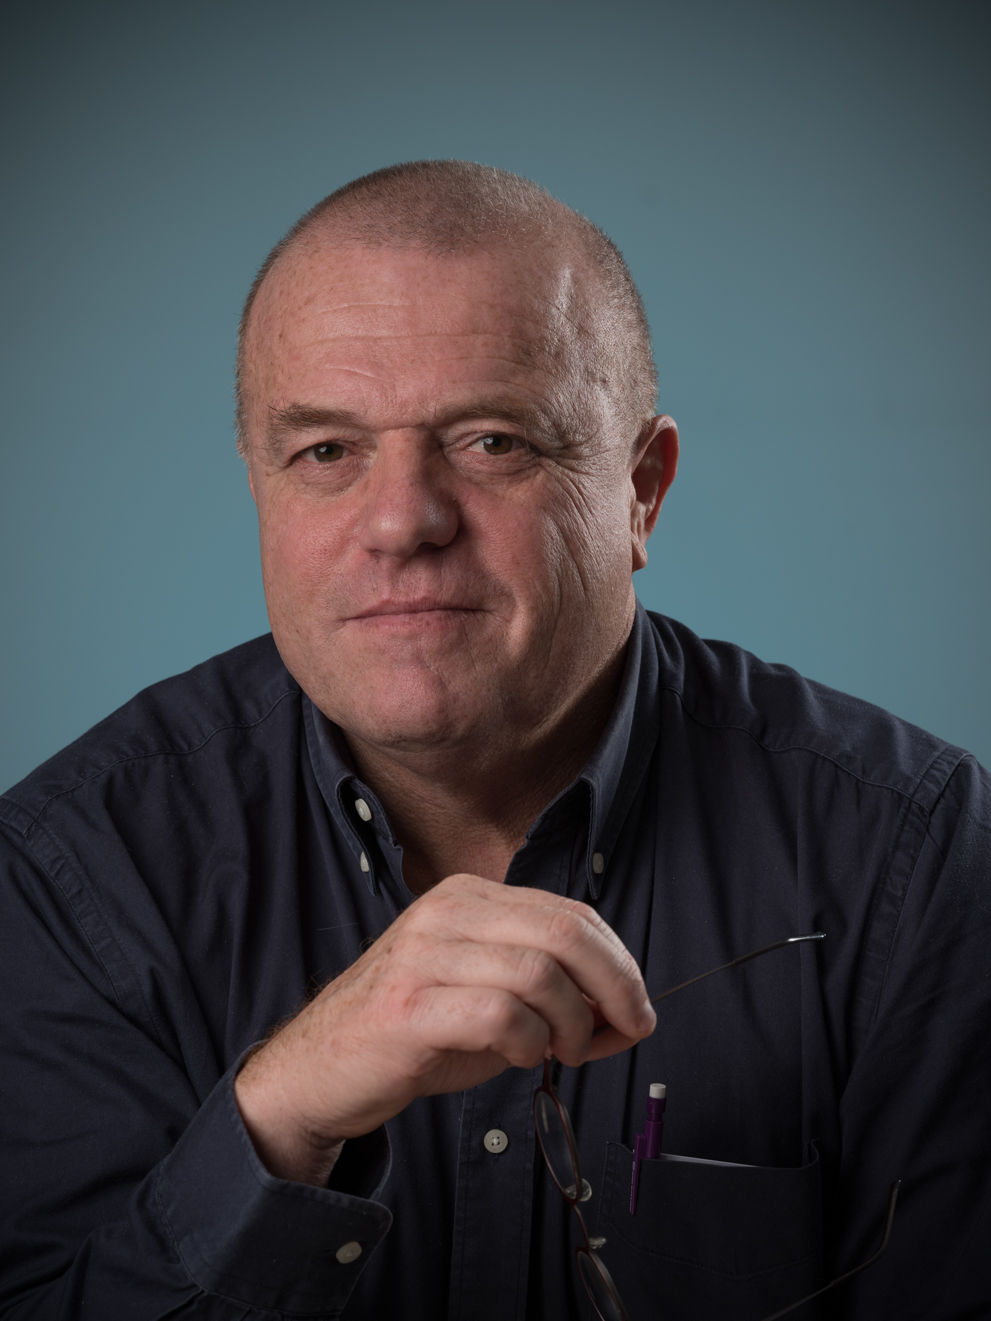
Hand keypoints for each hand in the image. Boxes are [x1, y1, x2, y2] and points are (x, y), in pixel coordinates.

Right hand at [233, 874, 654, 1184]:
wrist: (321, 1067)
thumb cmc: (415, 1032)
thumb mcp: (490, 995)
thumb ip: (552, 990)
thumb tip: (626, 1010)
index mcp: (471, 896)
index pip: (571, 913)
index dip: (619, 964)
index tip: (636, 1009)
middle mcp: (448, 910)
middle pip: (564, 932)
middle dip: (614, 987)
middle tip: (627, 1030)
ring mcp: (424, 954)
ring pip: (539, 974)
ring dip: (570, 1026)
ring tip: (558, 1052)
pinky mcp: (409, 1005)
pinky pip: (501, 1016)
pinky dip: (530, 1044)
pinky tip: (520, 1056)